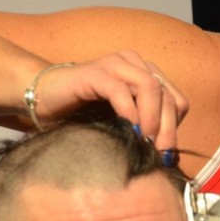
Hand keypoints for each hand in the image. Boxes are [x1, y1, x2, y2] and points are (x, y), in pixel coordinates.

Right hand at [29, 50, 187, 150]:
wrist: (42, 98)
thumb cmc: (82, 114)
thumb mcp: (122, 123)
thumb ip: (144, 130)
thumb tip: (169, 156)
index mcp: (145, 74)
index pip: (177, 100)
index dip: (176, 127)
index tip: (166, 153)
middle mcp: (134, 64)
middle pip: (167, 95)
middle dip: (168, 129)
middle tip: (160, 154)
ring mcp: (115, 64)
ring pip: (150, 87)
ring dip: (152, 119)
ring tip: (146, 143)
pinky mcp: (95, 72)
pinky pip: (120, 90)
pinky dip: (129, 112)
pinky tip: (128, 131)